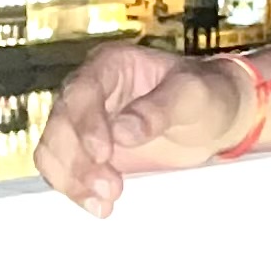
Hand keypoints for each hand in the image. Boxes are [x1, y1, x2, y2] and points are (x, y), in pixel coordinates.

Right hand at [38, 41, 254, 218]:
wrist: (215, 120)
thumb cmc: (206, 95)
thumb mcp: (193, 95)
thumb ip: (158, 110)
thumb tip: (122, 132)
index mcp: (110, 65)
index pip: (83, 91)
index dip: (86, 123)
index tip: (102, 153)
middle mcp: (89, 91)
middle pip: (61, 124)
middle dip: (79, 160)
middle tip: (110, 188)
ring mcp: (84, 123)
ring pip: (54, 151)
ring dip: (72, 179)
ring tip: (104, 202)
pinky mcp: (86, 153)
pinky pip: (64, 171)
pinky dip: (75, 190)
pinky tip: (97, 206)